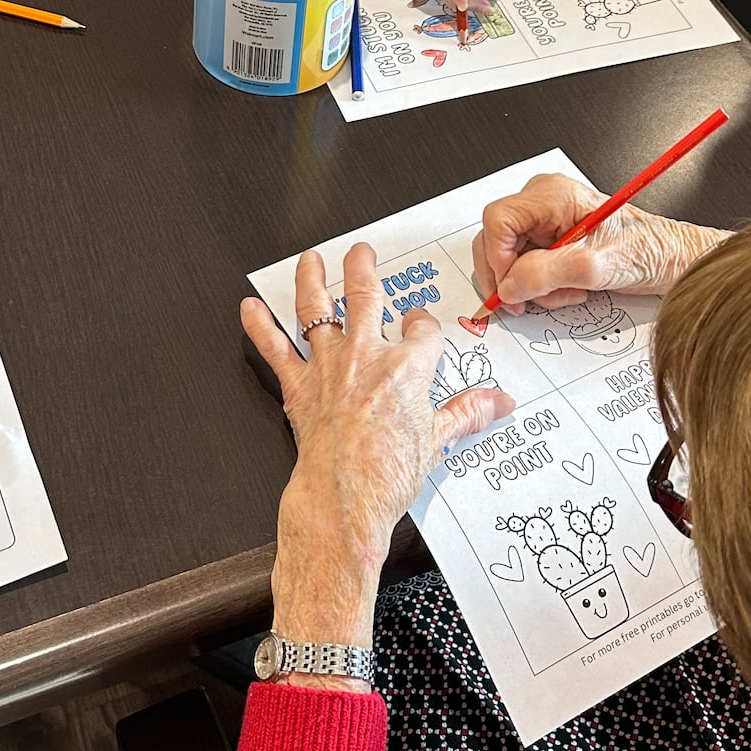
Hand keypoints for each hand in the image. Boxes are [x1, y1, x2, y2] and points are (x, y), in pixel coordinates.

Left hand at [241, 244, 514, 652]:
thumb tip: (501, 402)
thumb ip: (468, 412)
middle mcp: (366, 355)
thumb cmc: (389, 473)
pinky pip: (274, 349)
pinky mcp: (299, 386)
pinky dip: (259, 326)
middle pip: (366, 296)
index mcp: (407, 366)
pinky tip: (249, 308)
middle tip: (362, 252)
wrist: (344, 498)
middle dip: (364, 269)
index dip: (422, 324)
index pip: (422, 328)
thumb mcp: (439, 440)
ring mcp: (329, 366)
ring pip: (317, 309)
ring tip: (310, 258)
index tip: (420, 325)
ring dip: (312, 279)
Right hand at [473, 172, 727, 312]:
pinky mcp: (551, 239)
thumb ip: (547, 274)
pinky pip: (525, 266)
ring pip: (508, 258)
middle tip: (530, 301)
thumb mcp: (596, 267)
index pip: (497, 221)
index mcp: (553, 195)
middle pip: (495, 240)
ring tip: (566, 292)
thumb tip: (509, 286)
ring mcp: (546, 221)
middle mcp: (544, 202)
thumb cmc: (648, 252)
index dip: (497, 258)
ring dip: (530, 285)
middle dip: (513, 277)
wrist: (673, 261)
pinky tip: (568, 289)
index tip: (512, 288)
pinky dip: (541, 286)